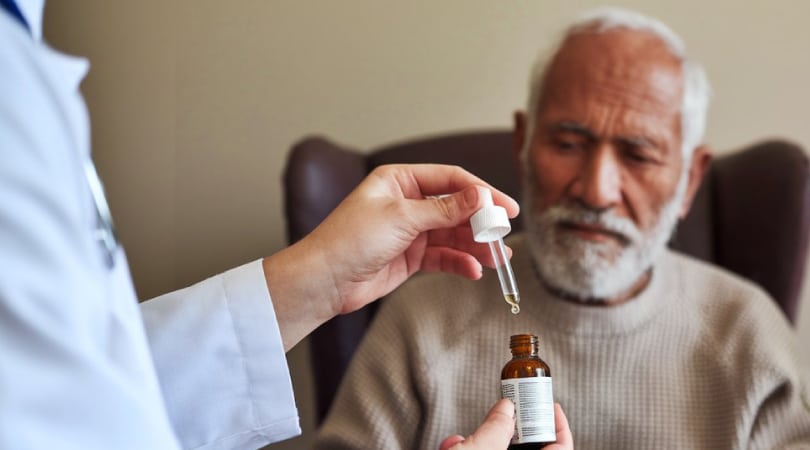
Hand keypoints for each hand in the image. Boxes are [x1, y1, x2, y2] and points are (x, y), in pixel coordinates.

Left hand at [264, 164, 518, 349]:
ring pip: (452, 235)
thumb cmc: (350, 239)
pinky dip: (458, 262)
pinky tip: (472, 271)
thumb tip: (481, 196)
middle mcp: (407, 202)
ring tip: (497, 259)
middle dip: (480, 224)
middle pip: (455, 209)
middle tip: (502, 237)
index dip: (481, 192)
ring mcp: (409, 231)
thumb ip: (445, 209)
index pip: (451, 180)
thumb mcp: (402, 217)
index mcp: (400, 180)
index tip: (505, 208)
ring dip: (475, 246)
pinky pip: (442, 257)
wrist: (325, 280)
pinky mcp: (409, 257)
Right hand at [439, 400, 573, 449]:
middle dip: (510, 426)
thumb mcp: (481, 448)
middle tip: (509, 407)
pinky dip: (464, 448)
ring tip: (464, 436)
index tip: (550, 404)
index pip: (562, 447)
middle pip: (527, 446)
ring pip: (496, 449)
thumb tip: (506, 407)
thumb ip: (497, 427)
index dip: (559, 424)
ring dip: (479, 439)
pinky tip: (451, 446)